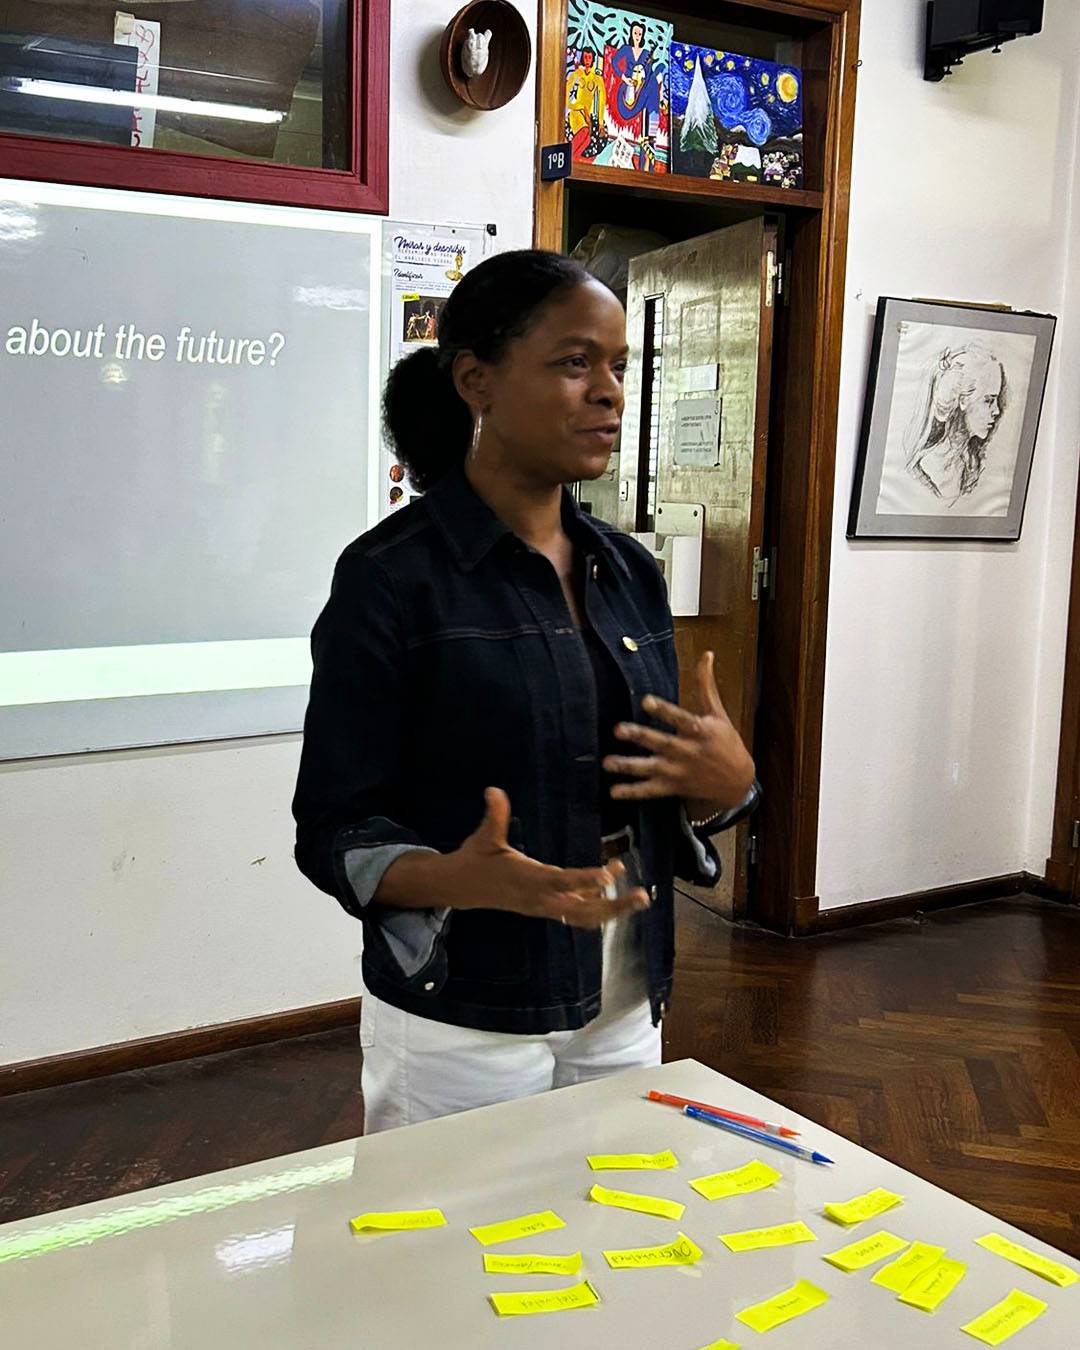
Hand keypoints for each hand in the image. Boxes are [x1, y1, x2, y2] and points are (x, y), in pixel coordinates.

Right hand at [441, 788, 649, 927]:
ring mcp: (543, 907)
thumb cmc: (475, 860)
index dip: (586, 880)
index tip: (610, 874)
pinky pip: (576, 912)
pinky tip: (615, 891)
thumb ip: (494, 815)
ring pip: (584, 915)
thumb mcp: (483, 837)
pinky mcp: (544, 908)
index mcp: (527, 879)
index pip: (562, 881)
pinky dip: (597, 905)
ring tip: (640, 898)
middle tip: (642, 895)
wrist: (459, 889)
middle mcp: (539, 899)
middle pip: (583, 910)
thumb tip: (494, 790)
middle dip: (614, 905)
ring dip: (612, 908)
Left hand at [602, 651, 754, 810]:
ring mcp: (679, 771)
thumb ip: (706, 685)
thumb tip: (707, 653)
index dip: (664, 710)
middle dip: (639, 737)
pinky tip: (614, 791)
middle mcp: (688, 752)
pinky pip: (651, 790)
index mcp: (700, 731)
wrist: (737, 781)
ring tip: (607, 762)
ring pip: (651, 769)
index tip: (645, 701)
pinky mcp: (673, 787)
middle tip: (617, 729)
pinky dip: (633, 792)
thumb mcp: (718, 713)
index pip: (680, 719)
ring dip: (629, 766)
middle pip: (661, 743)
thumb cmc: (726, 742)